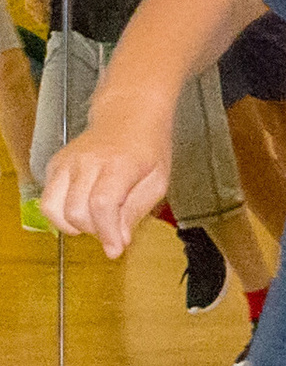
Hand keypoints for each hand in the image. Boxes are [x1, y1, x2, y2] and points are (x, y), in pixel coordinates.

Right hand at [42, 121, 169, 254]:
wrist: (128, 115)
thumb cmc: (147, 148)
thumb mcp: (157, 181)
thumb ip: (136, 211)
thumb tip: (117, 242)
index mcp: (118, 165)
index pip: (102, 205)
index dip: (106, 232)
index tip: (114, 250)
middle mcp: (87, 161)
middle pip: (76, 211)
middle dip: (94, 230)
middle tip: (111, 228)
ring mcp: (67, 162)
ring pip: (54, 208)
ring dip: (73, 225)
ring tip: (95, 220)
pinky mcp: (55, 165)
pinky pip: (48, 199)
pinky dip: (62, 213)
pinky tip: (82, 209)